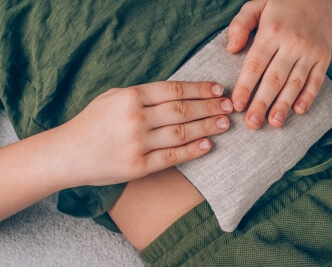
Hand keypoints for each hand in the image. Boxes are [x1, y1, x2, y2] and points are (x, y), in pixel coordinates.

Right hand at [58, 81, 232, 185]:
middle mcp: (135, 118)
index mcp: (130, 97)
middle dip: (210, 106)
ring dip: (207, 127)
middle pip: (182, 110)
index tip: (217, 89)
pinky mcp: (138, 167)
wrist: (67, 154)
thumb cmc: (91, 123)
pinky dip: (193, 151)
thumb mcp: (112, 98)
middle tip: (230, 106)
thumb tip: (177, 93)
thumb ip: (142, 94)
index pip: (173, 90)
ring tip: (225, 123)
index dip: (199, 89)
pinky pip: (172, 157)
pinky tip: (208, 145)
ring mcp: (137, 143)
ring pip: (182, 132)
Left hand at [227, 0, 331, 128]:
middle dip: (262, 103)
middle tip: (252, 124)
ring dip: (284, 105)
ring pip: (295, 83)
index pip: (255, 64)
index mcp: (271, 32)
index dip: (245, 87)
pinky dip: (309, 97)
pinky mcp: (324, 57)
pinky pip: (317, 80)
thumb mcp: (257, 5)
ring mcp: (310, 51)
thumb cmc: (282, 4)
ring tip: (274, 123)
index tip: (237, 106)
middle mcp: (292, 43)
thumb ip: (240, 25)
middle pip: (274, 79)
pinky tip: (299, 111)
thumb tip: (231, 49)